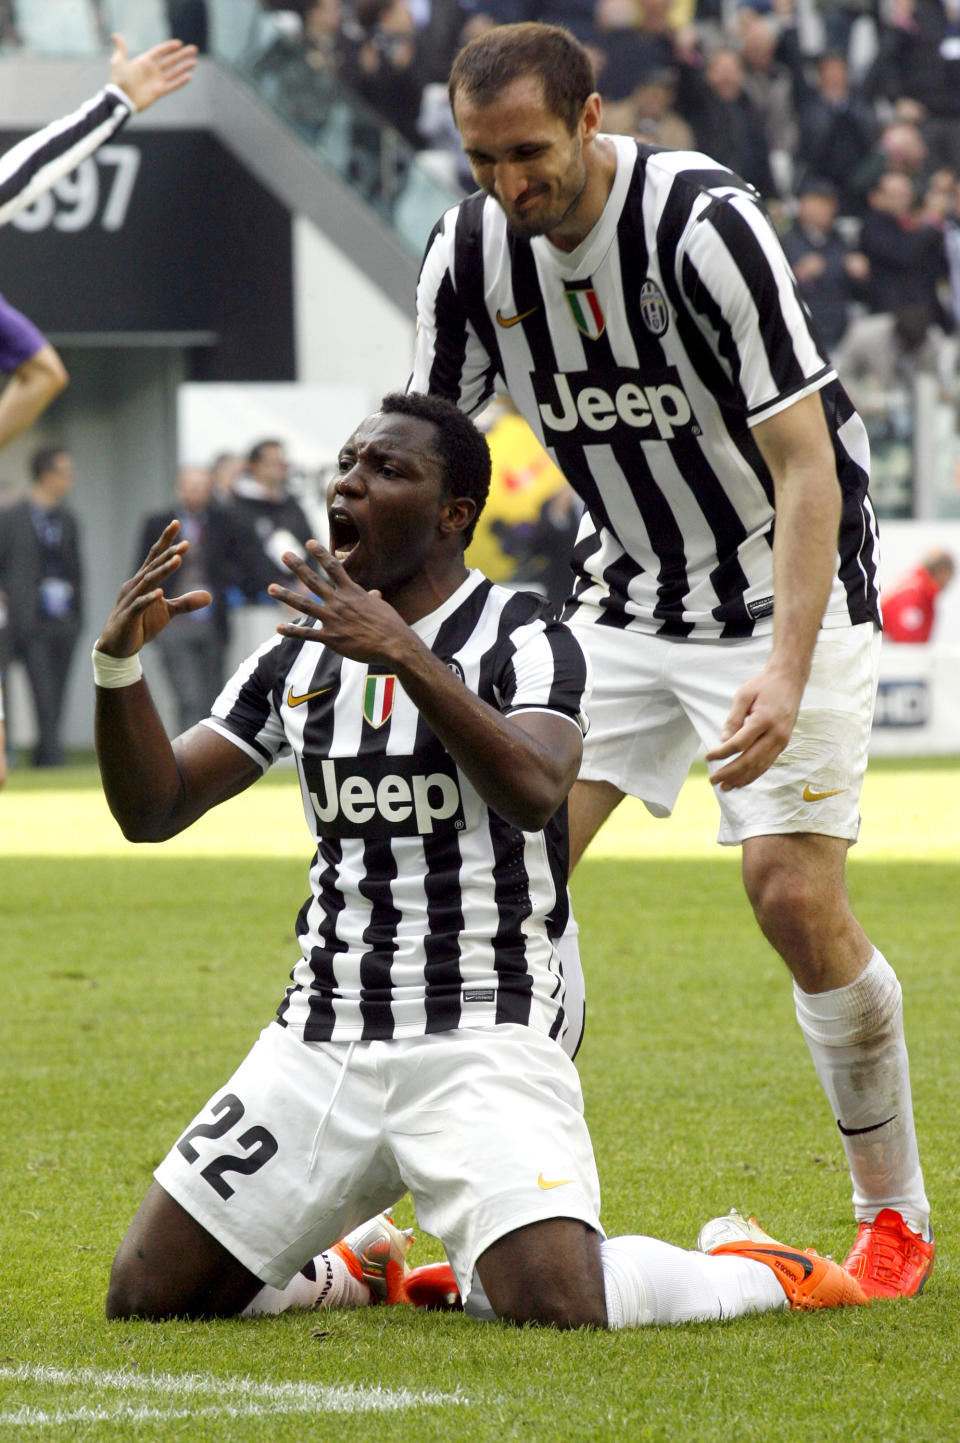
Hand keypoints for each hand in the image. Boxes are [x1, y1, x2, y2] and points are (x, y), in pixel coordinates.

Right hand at [96, 520, 211, 657]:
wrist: (118, 647)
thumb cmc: (140, 625)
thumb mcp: (167, 613)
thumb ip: (186, 603)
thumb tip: (209, 596)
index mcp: (143, 581)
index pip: (155, 557)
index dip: (166, 541)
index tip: (176, 523)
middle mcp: (135, 585)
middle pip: (153, 565)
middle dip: (169, 554)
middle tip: (186, 544)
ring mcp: (130, 600)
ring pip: (148, 582)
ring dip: (162, 571)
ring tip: (177, 560)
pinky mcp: (128, 616)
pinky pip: (139, 605)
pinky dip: (149, 599)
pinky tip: (160, 593)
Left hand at [109, 33, 197, 111]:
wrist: (121, 98)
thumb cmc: (118, 80)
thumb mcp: (118, 61)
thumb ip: (121, 48)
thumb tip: (115, 35)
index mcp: (144, 61)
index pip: (160, 52)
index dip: (170, 47)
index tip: (180, 43)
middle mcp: (153, 70)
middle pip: (171, 60)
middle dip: (182, 55)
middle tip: (194, 49)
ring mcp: (157, 81)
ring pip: (174, 72)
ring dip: (184, 67)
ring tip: (195, 62)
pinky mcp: (159, 92)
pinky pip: (173, 85)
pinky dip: (181, 81)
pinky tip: (189, 76)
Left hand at [268, 542, 410, 663]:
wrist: (394, 644)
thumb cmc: (391, 624)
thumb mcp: (381, 606)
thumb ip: (373, 598)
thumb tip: (375, 593)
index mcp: (352, 592)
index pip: (334, 567)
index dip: (320, 554)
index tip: (309, 543)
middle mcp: (339, 602)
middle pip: (314, 581)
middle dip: (298, 567)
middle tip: (284, 554)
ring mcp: (333, 619)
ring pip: (305, 605)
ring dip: (286, 596)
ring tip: (271, 588)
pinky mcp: (331, 638)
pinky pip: (307, 634)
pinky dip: (292, 631)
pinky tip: (279, 628)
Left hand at [705, 667, 801, 789]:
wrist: (790, 680)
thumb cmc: (764, 685)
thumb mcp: (744, 695)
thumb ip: (733, 718)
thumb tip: (723, 740)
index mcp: (764, 719)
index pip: (739, 744)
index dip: (722, 753)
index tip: (708, 757)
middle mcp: (776, 733)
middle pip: (750, 760)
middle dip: (730, 773)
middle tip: (714, 780)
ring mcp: (782, 740)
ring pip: (760, 766)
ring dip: (742, 779)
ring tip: (726, 787)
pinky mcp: (784, 743)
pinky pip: (768, 763)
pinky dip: (754, 774)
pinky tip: (743, 780)